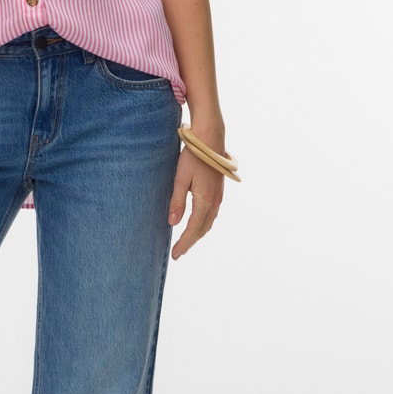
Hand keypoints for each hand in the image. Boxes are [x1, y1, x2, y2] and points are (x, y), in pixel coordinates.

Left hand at [168, 115, 225, 258]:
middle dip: (190, 242)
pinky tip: (197, 224)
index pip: (192, 229)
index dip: (184, 244)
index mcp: (204, 201)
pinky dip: (203, 224)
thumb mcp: (180, 178)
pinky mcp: (219, 191)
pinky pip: (212, 215)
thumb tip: (173, 223)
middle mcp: (214, 202)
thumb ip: (177, 202)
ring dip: (198, 234)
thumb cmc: (194, 156)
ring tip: (186, 242)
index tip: (175, 255)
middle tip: (179, 253)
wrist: (211, 138)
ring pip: (209, 223)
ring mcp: (219, 197)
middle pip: (202, 229)